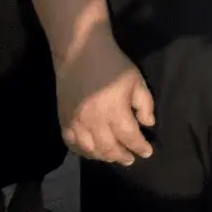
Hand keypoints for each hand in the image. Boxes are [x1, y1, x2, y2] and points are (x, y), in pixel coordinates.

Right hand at [56, 37, 155, 165]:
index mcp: (114, 110)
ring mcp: (75, 121)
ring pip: (89, 149)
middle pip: (109, 148)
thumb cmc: (113, 64)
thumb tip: (148, 125)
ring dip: (103, 157)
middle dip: (122, 156)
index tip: (147, 152)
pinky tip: (91, 152)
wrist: (80, 52)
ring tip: (114, 157)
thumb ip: (144, 105)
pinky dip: (82, 151)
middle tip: (131, 159)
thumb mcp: (137, 81)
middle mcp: (93, 120)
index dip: (139, 147)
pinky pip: (71, 143)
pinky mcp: (63, 119)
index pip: (129, 137)